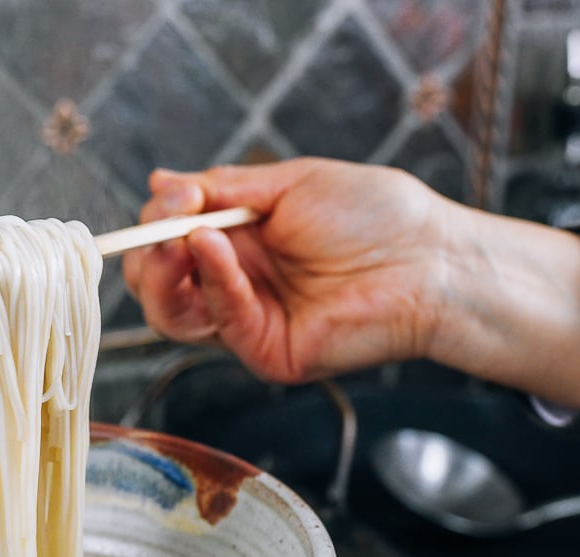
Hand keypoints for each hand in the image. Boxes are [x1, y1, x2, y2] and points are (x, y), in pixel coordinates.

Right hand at [121, 159, 579, 409]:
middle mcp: (237, 284)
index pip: (170, 241)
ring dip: (164, 273)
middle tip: (163, 225)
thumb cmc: (378, 216)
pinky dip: (213, 281)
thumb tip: (160, 182)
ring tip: (178, 238)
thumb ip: (222, 187)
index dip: (159, 220)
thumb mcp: (290, 183)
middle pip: (159, 284)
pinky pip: (220, 320)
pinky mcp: (264, 351)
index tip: (172, 195)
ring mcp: (248, 321)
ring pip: (171, 314)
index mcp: (240, 242)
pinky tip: (215, 248)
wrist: (430, 260)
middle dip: (148, 253)